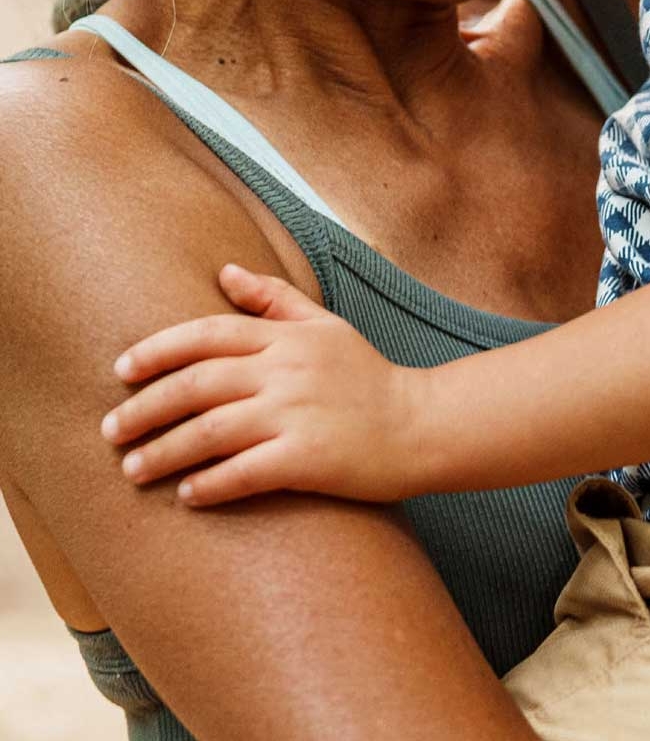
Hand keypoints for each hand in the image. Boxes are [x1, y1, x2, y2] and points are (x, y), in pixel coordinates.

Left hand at [101, 265, 424, 506]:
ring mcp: (296, 415)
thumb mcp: (325, 325)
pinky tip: (186, 496)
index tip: (120, 371)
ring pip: (210, 431)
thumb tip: (224, 272)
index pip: (208, 334)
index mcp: (286, 338)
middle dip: (146, 408)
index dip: (158, 350)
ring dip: (164, 452)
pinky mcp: (308, 459)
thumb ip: (274, 298)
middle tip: (110, 430)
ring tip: (132, 470)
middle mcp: (286, 371)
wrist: (420, 425)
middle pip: (197, 384)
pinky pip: (244, 472)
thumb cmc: (368, 377)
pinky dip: (209, 485)